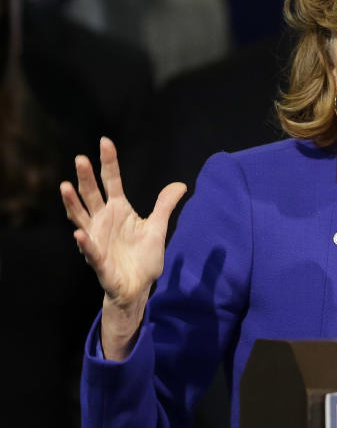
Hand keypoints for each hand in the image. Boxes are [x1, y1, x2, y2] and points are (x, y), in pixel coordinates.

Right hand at [60, 137, 185, 358]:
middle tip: (81, 158)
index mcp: (119, 210)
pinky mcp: (99, 260)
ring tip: (65, 186)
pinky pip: (91, 251)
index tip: (105, 141)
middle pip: (92, 195)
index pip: (112, 181)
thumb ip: (164, 205)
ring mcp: (97, 239)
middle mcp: (103, 221)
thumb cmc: (143, 257)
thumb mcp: (157, 228)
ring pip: (81, 218)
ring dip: (73, 204)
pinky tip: (79, 234)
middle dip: (86, 178)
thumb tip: (180, 184)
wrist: (138, 286)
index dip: (109, 163)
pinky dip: (85, 243)